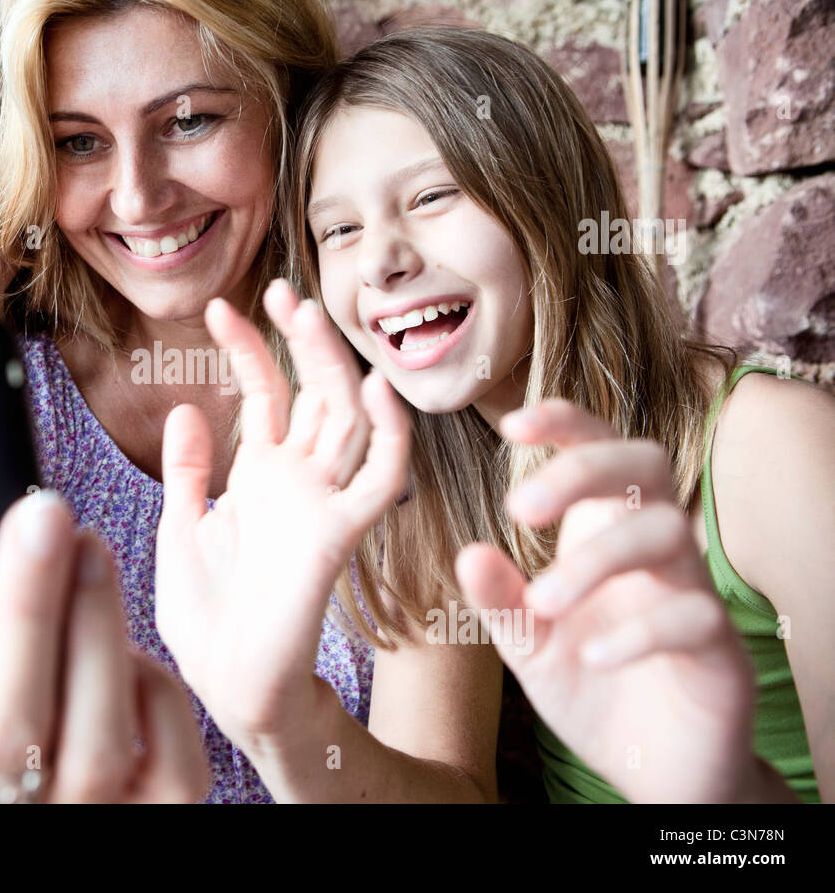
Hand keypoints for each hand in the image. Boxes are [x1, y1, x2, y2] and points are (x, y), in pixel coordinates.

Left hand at [155, 279, 409, 746]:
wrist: (225, 686)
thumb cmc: (206, 617)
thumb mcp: (181, 530)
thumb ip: (189, 472)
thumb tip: (184, 409)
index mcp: (259, 479)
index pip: (266, 395)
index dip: (249, 348)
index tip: (221, 306)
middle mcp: (296, 483)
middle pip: (314, 394)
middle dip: (303, 341)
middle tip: (283, 292)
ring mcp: (321, 506)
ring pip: (346, 420)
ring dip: (336, 367)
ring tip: (311, 314)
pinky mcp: (338, 538)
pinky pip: (380, 482)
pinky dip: (388, 437)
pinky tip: (373, 389)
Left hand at [454, 399, 756, 802]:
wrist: (649, 767)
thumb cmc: (590, 685)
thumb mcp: (529, 644)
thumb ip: (500, 600)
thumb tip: (468, 552)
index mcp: (604, 529)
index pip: (599, 447)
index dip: (565, 421)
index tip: (511, 425)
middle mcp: (654, 547)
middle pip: (646, 462)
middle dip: (582, 470)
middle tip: (521, 509)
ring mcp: (692, 592)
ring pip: (668, 531)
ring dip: (596, 559)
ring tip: (543, 603)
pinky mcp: (720, 648)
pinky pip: (695, 616)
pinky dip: (641, 631)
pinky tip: (595, 656)